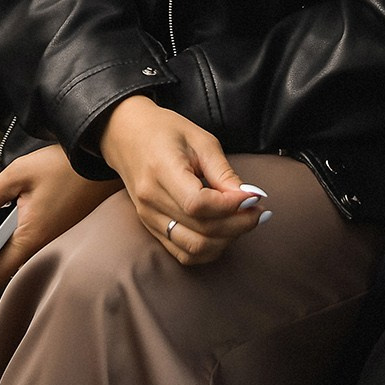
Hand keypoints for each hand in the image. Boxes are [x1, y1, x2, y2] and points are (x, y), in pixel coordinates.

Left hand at [0, 145, 121, 289]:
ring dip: (3, 231)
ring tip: (5, 201)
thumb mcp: (19, 173)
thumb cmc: (67, 166)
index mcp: (30, 237)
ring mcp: (53, 237)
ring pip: (17, 245)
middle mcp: (43, 244)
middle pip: (4, 258)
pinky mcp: (58, 228)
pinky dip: (18, 224)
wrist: (102, 160)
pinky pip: (31, 235)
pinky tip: (21, 200)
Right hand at [96, 96, 265, 265]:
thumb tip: (249, 197)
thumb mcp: (200, 140)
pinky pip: (184, 253)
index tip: (253, 197)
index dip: (230, 206)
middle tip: (259, 211)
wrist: (126, 134)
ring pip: (194, 248)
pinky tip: (225, 232)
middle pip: (200, 230)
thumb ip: (223, 172)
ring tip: (244, 221)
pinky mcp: (151, 228)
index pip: (198, 204)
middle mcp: (151, 200)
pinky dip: (209, 248)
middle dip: (238, 225)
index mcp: (161, 171)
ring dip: (226, 240)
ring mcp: (148, 218)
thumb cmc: (164, 131)